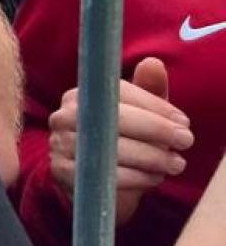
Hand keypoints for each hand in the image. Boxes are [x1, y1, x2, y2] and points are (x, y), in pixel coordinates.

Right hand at [48, 58, 193, 224]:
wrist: (88, 182)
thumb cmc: (118, 142)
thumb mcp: (135, 115)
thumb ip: (147, 91)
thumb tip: (153, 63)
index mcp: (80, 95)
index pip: (118, 93)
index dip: (154, 106)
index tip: (183, 121)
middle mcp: (64, 115)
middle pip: (115, 119)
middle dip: (157, 130)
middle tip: (186, 141)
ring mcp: (61, 144)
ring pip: (113, 148)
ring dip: (152, 157)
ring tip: (175, 163)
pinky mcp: (63, 172)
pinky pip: (105, 175)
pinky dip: (137, 178)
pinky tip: (154, 177)